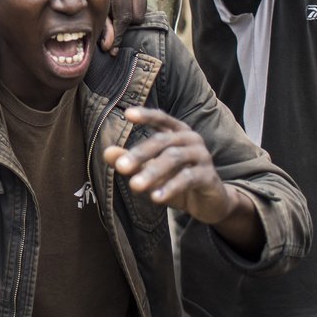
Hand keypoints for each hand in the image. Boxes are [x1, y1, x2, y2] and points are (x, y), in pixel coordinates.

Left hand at [98, 0, 147, 55]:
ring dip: (130, 17)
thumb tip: (109, 48)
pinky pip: (142, 2)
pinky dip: (133, 8)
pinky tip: (120, 5)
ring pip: (141, 11)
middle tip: (111, 25)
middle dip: (124, 25)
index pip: (123, 17)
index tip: (112, 50)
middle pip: (135, 16)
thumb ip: (103, 27)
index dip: (118, 36)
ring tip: (115, 13)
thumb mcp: (92, 8)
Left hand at [105, 108, 240, 222]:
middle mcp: (191, 139)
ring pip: (174, 158)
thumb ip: (132, 162)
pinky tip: (156, 198)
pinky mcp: (208, 176)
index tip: (128, 114)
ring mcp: (202, 156)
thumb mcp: (152, 172)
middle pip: (162, 141)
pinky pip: (188, 178)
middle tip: (121, 167)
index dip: (146, 115)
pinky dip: (171, 187)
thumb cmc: (177, 180)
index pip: (161, 118)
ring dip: (153, 172)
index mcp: (177, 132)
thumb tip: (107, 153)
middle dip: (140, 154)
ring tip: (135, 186)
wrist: (210, 203)